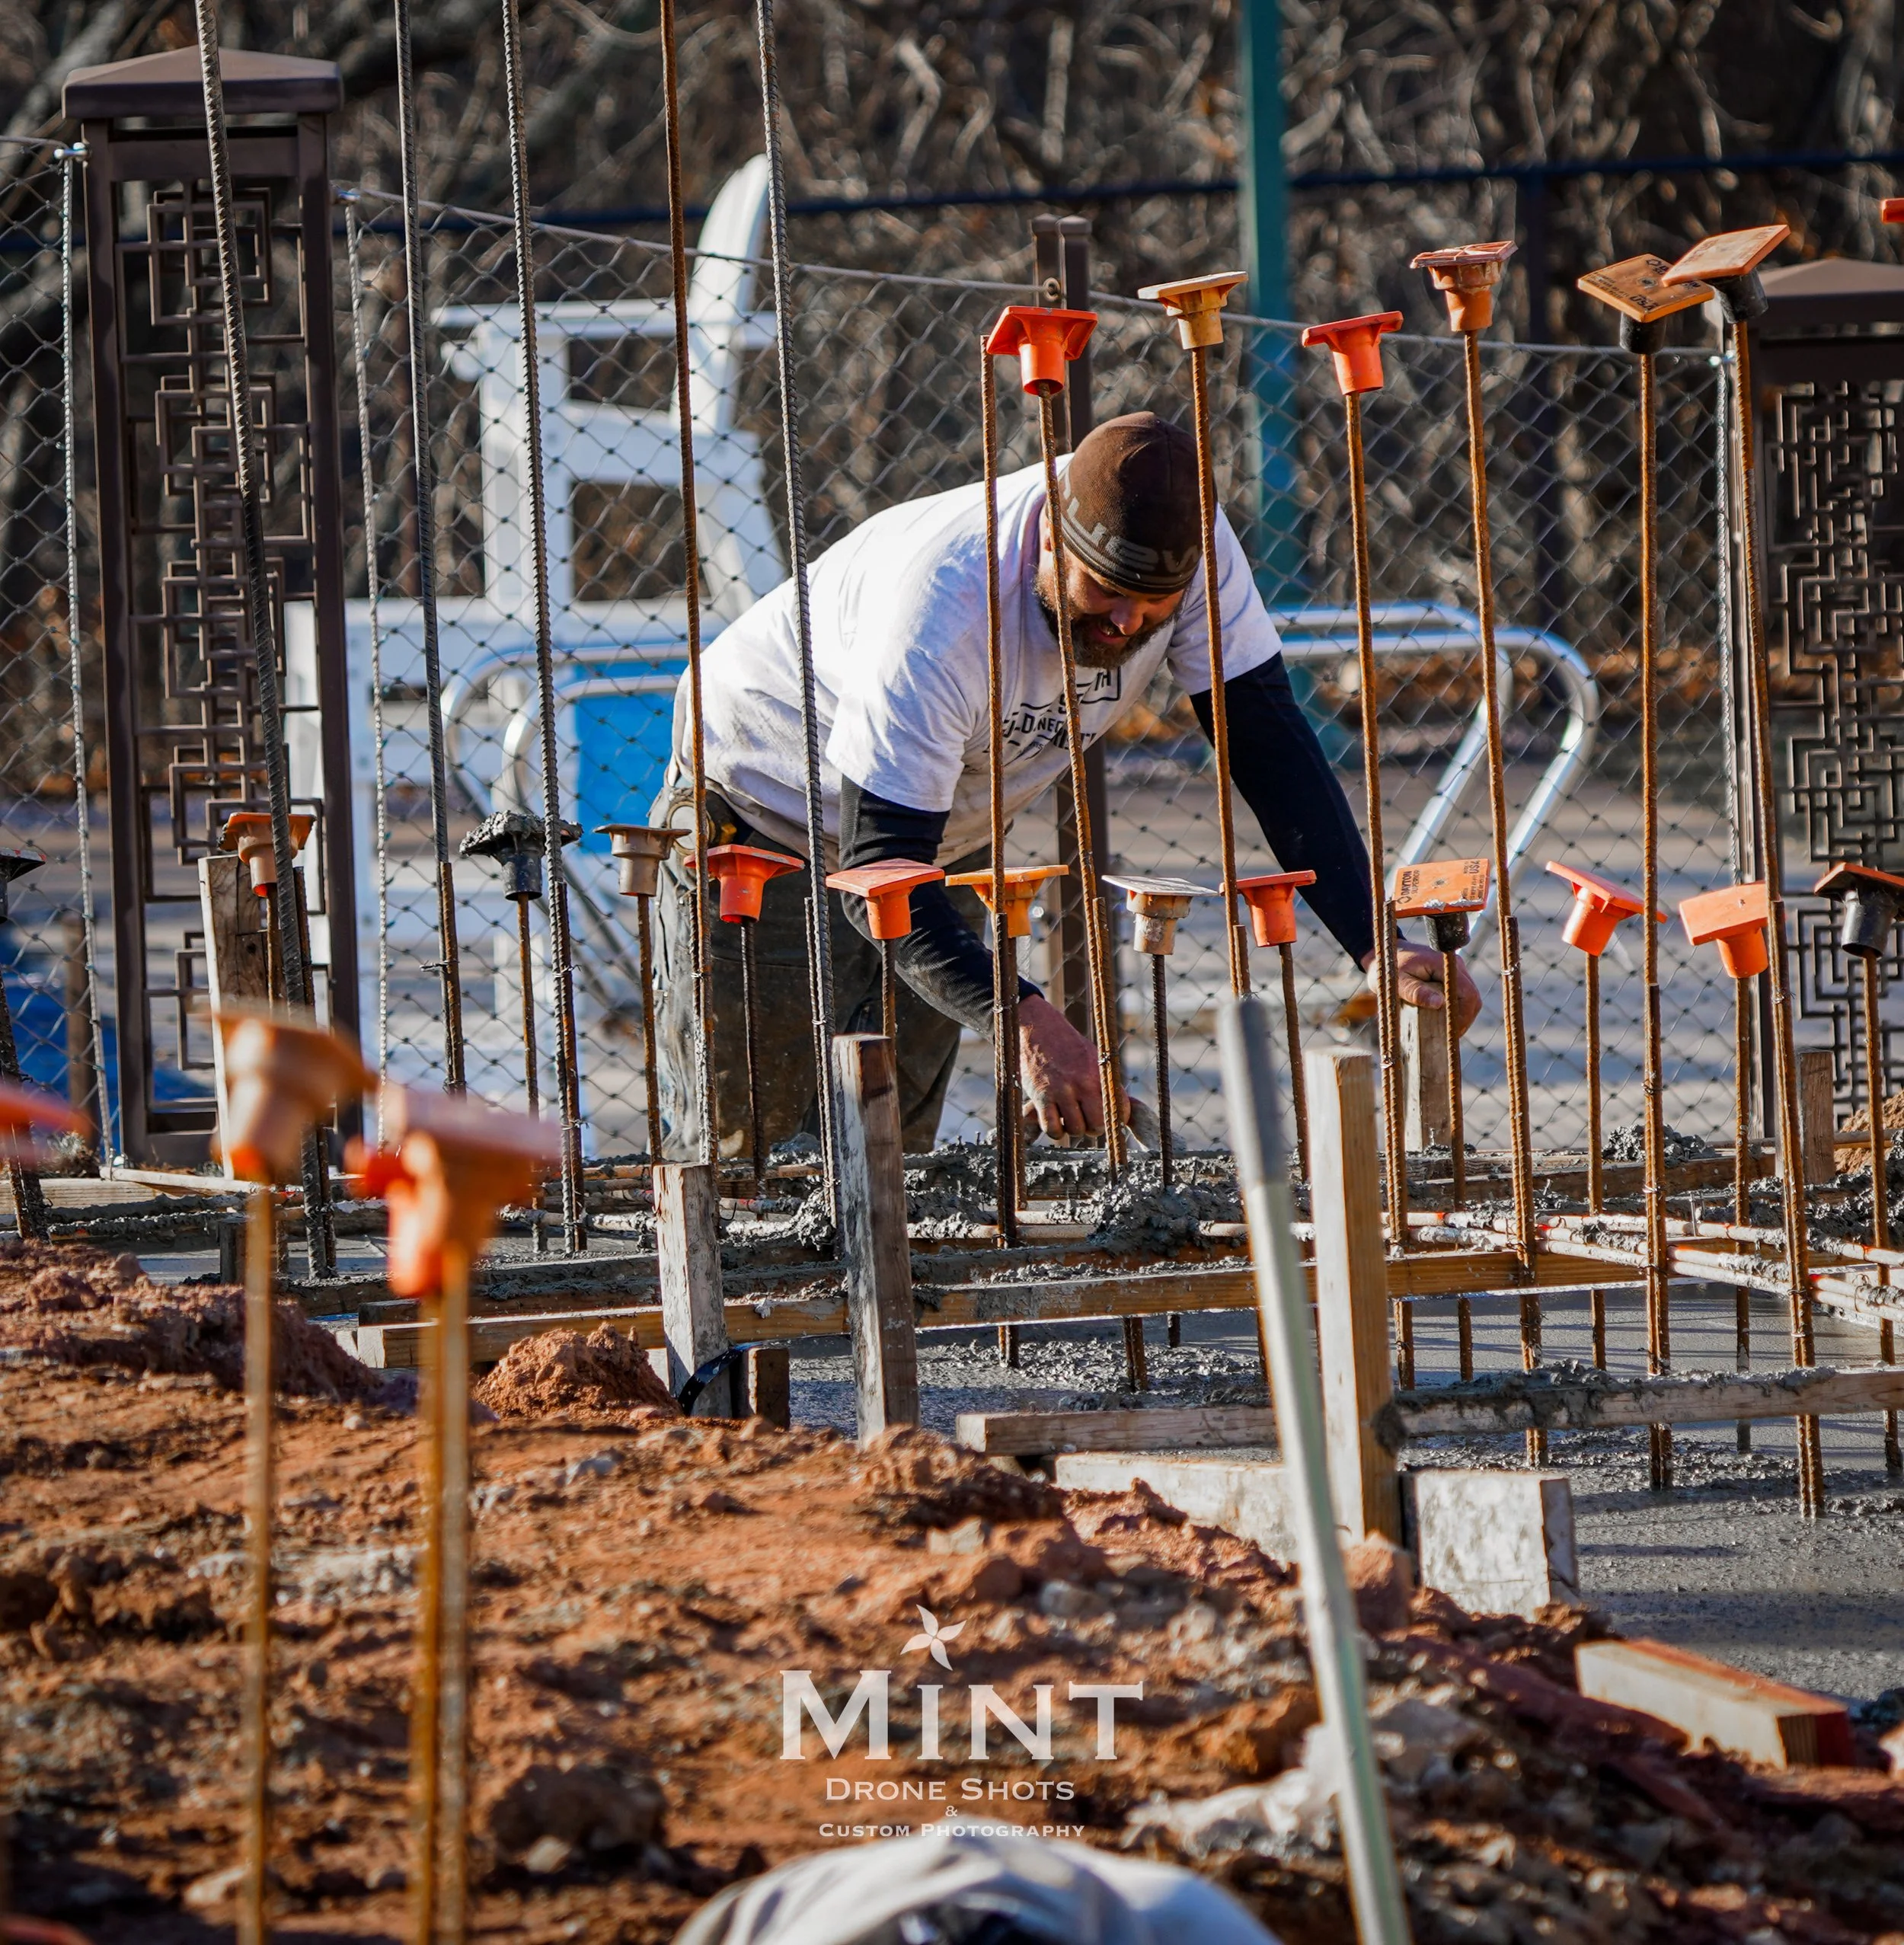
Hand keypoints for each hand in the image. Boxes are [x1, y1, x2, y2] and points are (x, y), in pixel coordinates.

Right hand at [1018, 993, 1111, 1138]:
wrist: (1039, 1028)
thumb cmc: (1069, 1047)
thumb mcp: (1094, 1059)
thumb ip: (1108, 1085)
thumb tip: (1130, 1112)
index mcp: (1100, 1074)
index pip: (1120, 1109)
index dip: (1116, 1119)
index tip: (1108, 1118)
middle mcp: (1083, 1083)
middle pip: (1097, 1125)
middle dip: (1093, 1128)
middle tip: (1086, 1120)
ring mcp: (1061, 1091)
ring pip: (1075, 1130)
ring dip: (1071, 1128)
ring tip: (1067, 1115)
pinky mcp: (1041, 1096)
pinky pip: (1052, 1128)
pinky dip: (1054, 1130)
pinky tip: (1053, 1119)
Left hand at [1364, 943, 1483, 1037]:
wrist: (1386, 955)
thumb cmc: (1388, 968)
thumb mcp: (1397, 982)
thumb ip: (1416, 991)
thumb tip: (1438, 1003)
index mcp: (1443, 964)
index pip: (1467, 992)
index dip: (1464, 1015)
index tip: (1452, 1032)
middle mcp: (1454, 966)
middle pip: (1472, 997)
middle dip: (1465, 1019)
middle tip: (1451, 1036)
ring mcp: (1454, 971)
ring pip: (1469, 998)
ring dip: (1462, 1016)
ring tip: (1448, 1032)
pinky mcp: (1450, 978)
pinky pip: (1461, 996)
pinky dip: (1456, 1010)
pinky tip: (1446, 1022)